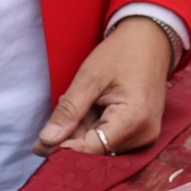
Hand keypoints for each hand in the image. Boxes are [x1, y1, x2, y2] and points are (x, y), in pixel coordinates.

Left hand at [35, 16, 178, 155]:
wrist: (150, 41)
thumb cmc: (121, 53)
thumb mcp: (89, 77)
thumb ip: (68, 111)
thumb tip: (46, 142)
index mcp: (133, 119)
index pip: (91, 149)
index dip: (64, 149)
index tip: (40, 145)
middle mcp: (144, 134)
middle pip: (96, 150)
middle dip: (74, 135)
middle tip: (66, 106)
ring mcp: (146, 135)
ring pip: (102, 146)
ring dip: (85, 130)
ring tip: (87, 101)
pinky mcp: (144, 134)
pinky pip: (112, 140)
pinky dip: (97, 127)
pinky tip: (95, 106)